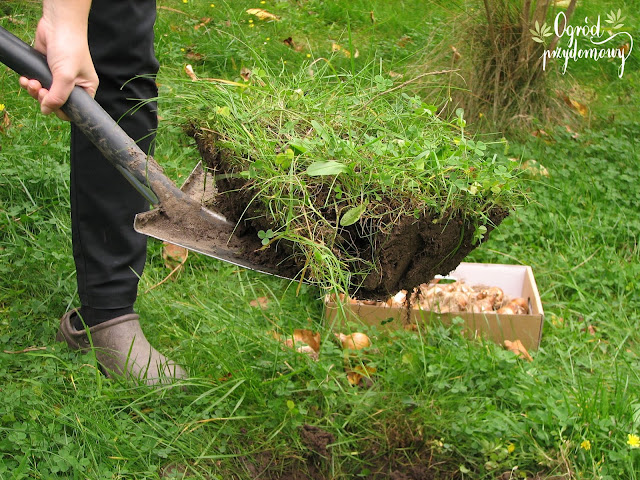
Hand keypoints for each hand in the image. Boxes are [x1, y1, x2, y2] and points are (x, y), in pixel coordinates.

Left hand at [19, 2, 97, 120]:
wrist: (58, 24)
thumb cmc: (70, 47)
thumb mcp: (66, 76)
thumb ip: (57, 96)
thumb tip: (46, 110)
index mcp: (86, 88)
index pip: (73, 109)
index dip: (59, 110)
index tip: (49, 102)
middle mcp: (73, 85)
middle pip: (56, 102)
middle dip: (43, 98)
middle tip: (39, 89)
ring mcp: (58, 77)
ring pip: (44, 94)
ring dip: (34, 91)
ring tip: (31, 82)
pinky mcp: (46, 70)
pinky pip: (36, 83)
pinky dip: (29, 83)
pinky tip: (26, 79)